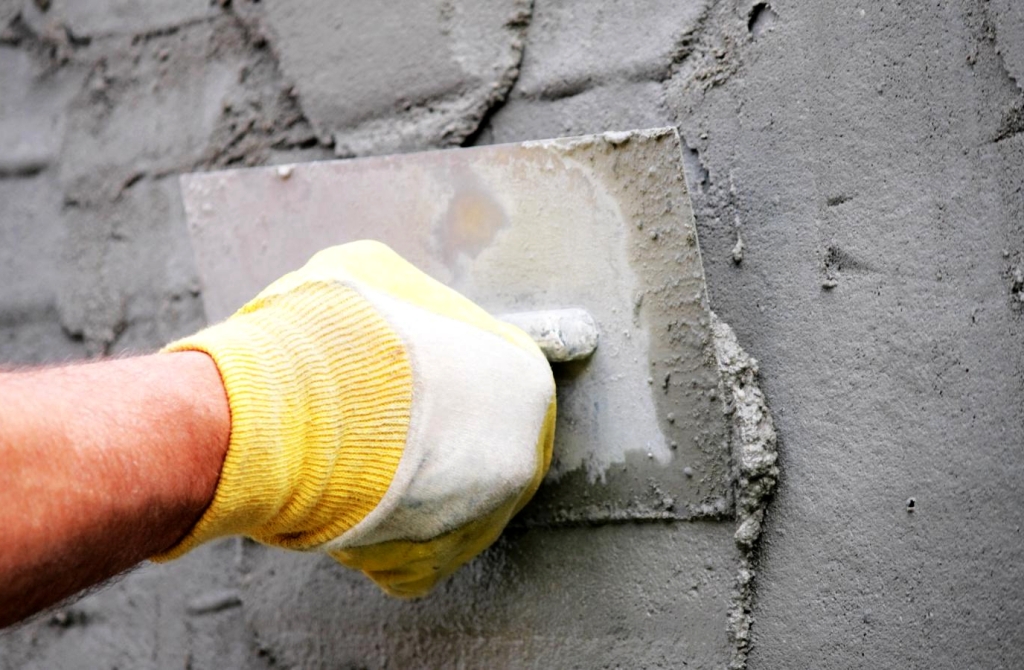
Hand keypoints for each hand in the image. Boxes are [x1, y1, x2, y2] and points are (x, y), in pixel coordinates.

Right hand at [155, 241, 555, 596]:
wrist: (285, 406)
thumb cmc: (333, 334)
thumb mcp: (374, 273)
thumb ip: (409, 300)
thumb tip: (397, 309)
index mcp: (523, 380)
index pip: (499, 379)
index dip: (446, 375)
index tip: (411, 379)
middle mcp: (520, 455)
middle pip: (477, 448)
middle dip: (429, 436)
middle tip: (377, 422)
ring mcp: (481, 517)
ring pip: (443, 503)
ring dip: (402, 487)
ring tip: (350, 458)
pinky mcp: (431, 563)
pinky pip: (409, 551)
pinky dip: (376, 535)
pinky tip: (345, 502)